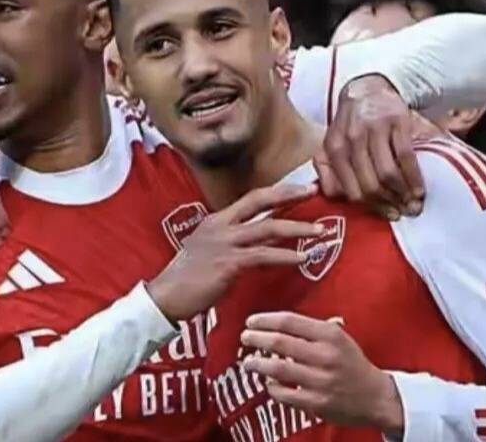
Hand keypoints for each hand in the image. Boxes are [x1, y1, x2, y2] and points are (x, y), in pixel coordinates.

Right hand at [146, 184, 319, 321]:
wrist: (166, 297)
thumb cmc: (188, 279)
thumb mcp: (210, 251)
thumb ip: (234, 243)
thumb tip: (260, 243)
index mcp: (216, 220)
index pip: (251, 198)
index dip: (276, 191)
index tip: (299, 188)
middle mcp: (221, 225)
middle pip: (260, 201)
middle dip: (289, 195)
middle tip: (313, 191)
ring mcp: (224, 242)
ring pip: (268, 227)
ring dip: (297, 228)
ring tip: (319, 231)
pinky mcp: (228, 262)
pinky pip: (264, 255)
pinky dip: (286, 255)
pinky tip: (302, 258)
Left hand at [240, 312, 403, 435]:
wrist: (375, 396)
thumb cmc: (352, 363)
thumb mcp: (340, 338)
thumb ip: (312, 329)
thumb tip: (277, 324)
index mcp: (330, 335)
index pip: (289, 321)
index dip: (265, 320)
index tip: (251, 321)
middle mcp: (325, 355)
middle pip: (279, 342)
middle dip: (256, 338)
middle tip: (245, 338)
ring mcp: (320, 380)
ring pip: (278, 368)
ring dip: (258, 363)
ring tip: (249, 361)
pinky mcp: (317, 402)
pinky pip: (284, 393)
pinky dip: (271, 386)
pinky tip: (268, 382)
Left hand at [315, 75, 424, 220]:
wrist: (369, 88)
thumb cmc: (351, 124)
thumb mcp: (331, 142)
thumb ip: (327, 169)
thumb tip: (336, 197)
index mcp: (334, 148)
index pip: (351, 188)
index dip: (370, 206)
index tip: (386, 215)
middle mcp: (352, 139)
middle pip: (370, 184)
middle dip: (388, 203)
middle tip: (402, 213)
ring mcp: (374, 130)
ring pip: (388, 173)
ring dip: (402, 193)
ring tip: (413, 204)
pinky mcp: (396, 122)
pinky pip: (406, 157)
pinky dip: (414, 177)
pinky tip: (419, 189)